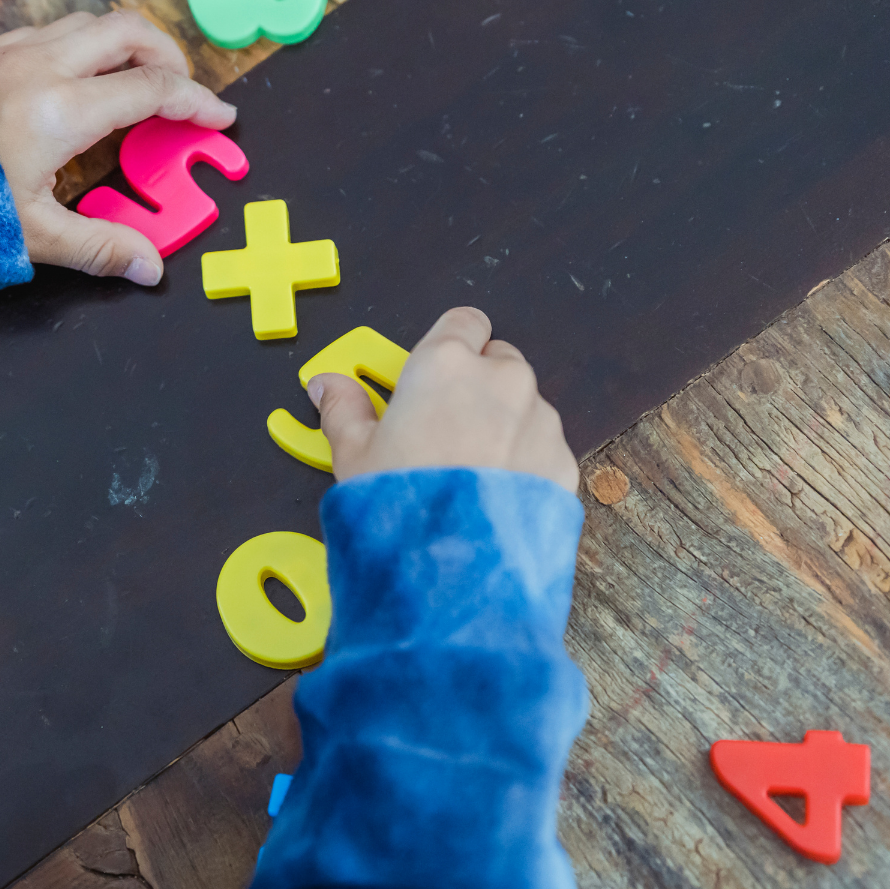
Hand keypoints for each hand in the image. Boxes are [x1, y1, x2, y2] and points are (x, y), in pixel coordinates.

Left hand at [0, 11, 236, 285]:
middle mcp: (43, 66)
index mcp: (63, 110)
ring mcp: (12, 51)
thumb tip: (149, 268)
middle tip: (182, 95)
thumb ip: (98, 246)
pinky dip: (86, 47)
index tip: (219, 118)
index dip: (197, 102)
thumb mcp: (31, 233)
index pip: (153, 89)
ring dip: (126, 46)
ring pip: (91, 24)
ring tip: (137, 87)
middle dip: (168, 56)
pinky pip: (54, 32)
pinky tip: (80, 84)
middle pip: (129, 32)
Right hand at [309, 307, 578, 490]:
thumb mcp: (353, 454)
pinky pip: (544, 448)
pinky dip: (525, 464)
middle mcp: (502, 379)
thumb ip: (343, 409)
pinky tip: (494, 498)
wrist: (452, 568)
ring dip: (504, 424)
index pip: (464, 321)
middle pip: (498, 360)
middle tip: (444, 428)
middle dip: (477, 384)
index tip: (433, 371)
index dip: (450, 343)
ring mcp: (540, 419)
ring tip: (469, 473)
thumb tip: (326, 386)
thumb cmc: (399, 502)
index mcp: (446, 363)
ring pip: (525, 405)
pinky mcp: (563, 461)